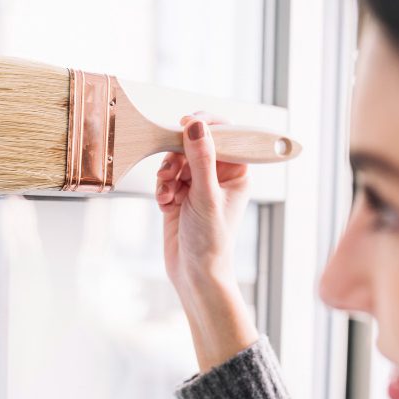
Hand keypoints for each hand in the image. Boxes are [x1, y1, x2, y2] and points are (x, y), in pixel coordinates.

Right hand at [155, 111, 249, 295]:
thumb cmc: (211, 241)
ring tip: (168, 193)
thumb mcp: (206, 196)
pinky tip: (166, 204)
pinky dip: (162, 188)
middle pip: (194, 144)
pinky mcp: (180, 195)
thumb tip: (196, 126)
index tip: (186, 124)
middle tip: (171, 170)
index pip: (225, 135)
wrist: (194, 274)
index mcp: (237, 173)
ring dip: (167, 174)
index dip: (205, 126)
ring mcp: (198, 185)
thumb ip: (201, 159)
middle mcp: (219, 176)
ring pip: (176, 160)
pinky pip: (166, 178)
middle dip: (178, 156)